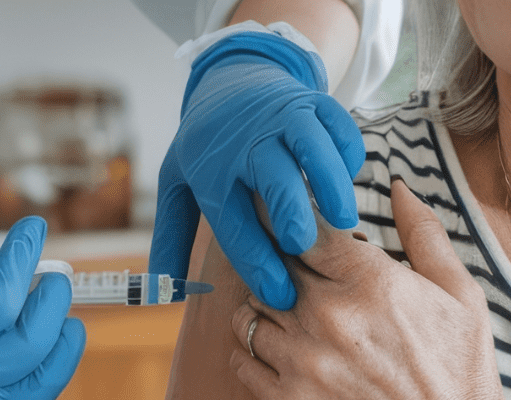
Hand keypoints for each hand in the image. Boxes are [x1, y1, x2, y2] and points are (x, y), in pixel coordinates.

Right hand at [0, 216, 85, 399]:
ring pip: (44, 378)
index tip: (32, 232)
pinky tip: (45, 340)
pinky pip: (34, 394)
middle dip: (51, 304)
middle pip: (31, 346)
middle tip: (54, 278)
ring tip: (53, 310)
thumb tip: (22, 274)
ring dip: (59, 338)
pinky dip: (46, 364)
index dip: (20, 260)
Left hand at [151, 31, 364, 309]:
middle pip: (270, 175)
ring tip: (345, 221)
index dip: (256, 261)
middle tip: (304, 246)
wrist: (233, 79)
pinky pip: (337, 123)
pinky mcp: (312, 102)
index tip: (279, 294)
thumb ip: (171, 236)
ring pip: (310, 143)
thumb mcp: (178, 183)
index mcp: (211, 170)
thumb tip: (163, 291)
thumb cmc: (209, 145)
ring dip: (330, 181)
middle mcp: (246, 142)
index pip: (232, 221)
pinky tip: (348, 178)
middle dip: (288, 211)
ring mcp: (282, 117)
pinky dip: (348, 150)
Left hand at [229, 180, 502, 398]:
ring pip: (250, 310)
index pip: (304, 227)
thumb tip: (398, 186)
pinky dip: (254, 349)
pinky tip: (281, 347)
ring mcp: (303, 361)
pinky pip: (243, 360)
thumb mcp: (462, 295)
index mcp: (370, 281)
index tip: (297, 218)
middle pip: (271, 264)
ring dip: (266, 304)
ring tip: (291, 308)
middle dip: (281, 261)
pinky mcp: (288, 399)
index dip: (296, 219)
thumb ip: (425, 235)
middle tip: (297, 265)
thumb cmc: (462, 369)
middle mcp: (328, 317)